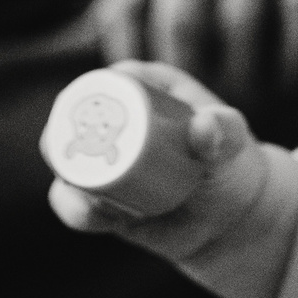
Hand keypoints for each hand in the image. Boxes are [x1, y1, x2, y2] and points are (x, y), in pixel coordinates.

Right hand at [46, 61, 297, 297]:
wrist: (230, 215)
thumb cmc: (231, 162)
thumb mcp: (232, 140)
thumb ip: (223, 129)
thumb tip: (203, 127)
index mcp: (145, 89)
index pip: (110, 81)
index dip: (93, 93)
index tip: (94, 116)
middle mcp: (118, 121)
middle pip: (73, 120)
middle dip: (65, 137)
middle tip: (77, 159)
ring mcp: (107, 161)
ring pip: (68, 163)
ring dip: (69, 181)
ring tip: (94, 200)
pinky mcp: (102, 198)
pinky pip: (75, 203)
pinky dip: (78, 211)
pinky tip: (98, 217)